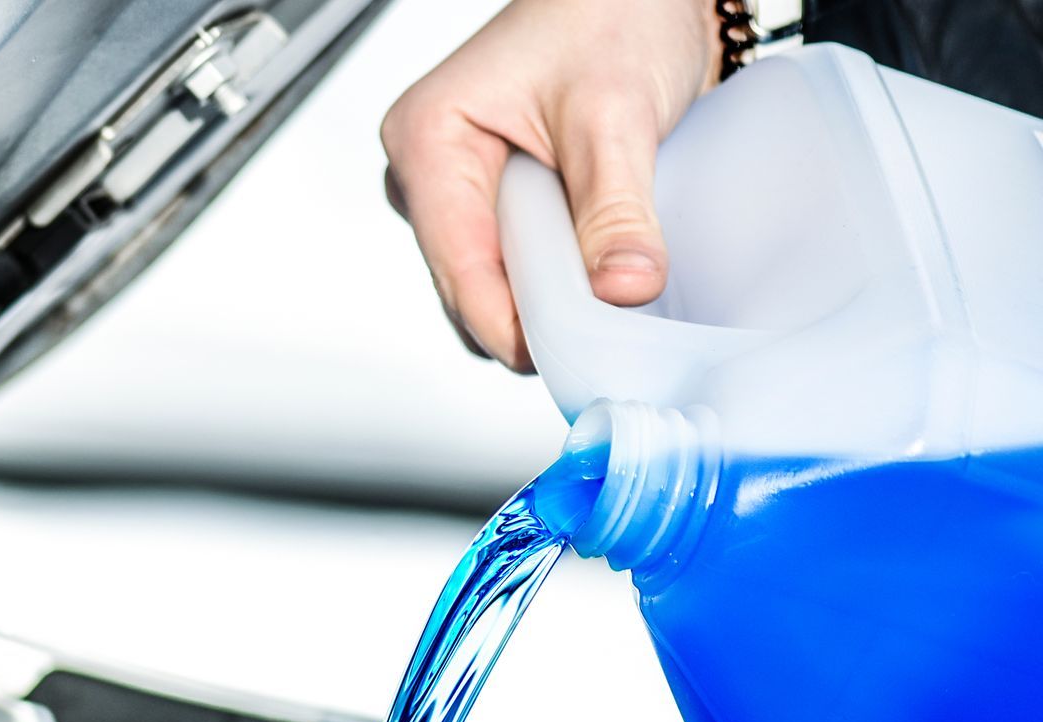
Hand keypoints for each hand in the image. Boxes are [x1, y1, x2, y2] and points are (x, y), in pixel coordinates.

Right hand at [381, 0, 718, 370]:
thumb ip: (617, 209)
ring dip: (549, 301)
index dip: (513, 326)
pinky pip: (514, 270)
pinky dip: (559, 282)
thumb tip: (623, 290)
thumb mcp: (616, 112)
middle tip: (608, 329)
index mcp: (426, 141)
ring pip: (492, 286)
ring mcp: (455, 195)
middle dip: (535, 316)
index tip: (573, 358)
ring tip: (609, 288)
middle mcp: (427, 175)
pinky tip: (599, 272)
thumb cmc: (611, 12)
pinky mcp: (491, 207)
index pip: (458, 269)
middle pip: (470, 288)